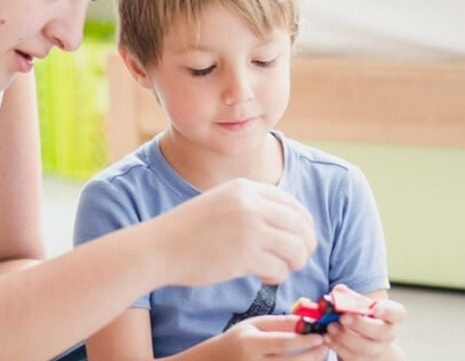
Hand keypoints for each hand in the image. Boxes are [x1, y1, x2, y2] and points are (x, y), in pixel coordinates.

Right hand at [150, 178, 316, 286]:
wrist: (159, 247)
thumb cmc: (188, 230)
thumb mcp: (221, 201)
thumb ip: (251, 205)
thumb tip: (289, 222)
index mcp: (245, 188)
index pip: (293, 205)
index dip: (305, 225)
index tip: (302, 239)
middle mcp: (250, 204)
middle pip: (301, 226)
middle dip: (305, 246)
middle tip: (297, 259)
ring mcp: (249, 229)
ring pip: (297, 248)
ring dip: (295, 262)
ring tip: (281, 269)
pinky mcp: (245, 256)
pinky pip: (280, 268)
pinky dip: (278, 276)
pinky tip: (264, 277)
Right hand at [215, 315, 329, 360]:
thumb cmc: (238, 339)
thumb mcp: (254, 324)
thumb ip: (280, 323)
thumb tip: (307, 321)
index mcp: (250, 344)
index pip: (282, 344)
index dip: (304, 341)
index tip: (320, 336)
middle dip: (313, 355)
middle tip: (326, 345)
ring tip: (320, 353)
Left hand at [324, 299, 405, 359]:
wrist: (360, 338)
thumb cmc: (358, 314)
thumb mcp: (355, 302)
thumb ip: (346, 295)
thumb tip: (338, 291)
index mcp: (389, 316)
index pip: (397, 313)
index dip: (388, 311)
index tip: (375, 308)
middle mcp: (387, 334)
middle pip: (381, 332)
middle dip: (360, 324)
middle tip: (342, 318)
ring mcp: (377, 350)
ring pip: (366, 348)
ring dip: (346, 337)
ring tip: (330, 327)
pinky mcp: (364, 360)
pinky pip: (353, 358)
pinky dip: (339, 348)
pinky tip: (328, 338)